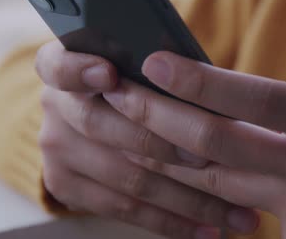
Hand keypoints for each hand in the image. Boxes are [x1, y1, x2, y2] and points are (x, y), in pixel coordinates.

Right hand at [34, 41, 258, 238]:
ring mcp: (57, 149)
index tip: (110, 75)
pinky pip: (124, 209)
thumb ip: (153, 71)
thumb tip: (201, 78)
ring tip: (232, 212)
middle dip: (161, 145)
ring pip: (125, 178)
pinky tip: (207, 229)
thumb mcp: (133, 65)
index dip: (80, 70)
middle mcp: (54, 106)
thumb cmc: (134, 83)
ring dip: (185, 199)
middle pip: (102, 127)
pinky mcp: (65, 186)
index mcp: (64, 65)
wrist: (95, 118)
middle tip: (208, 158)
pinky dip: (170, 222)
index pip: (58, 64)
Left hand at [103, 51, 285, 238]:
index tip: (155, 62)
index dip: (199, 81)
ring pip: (213, 181)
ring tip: (128, 131)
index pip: (255, 97)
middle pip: (217, 144)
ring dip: (165, 157)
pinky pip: (233, 216)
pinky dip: (202, 195)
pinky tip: (172, 177)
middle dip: (158, 118)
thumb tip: (214, 101)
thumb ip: (284, 111)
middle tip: (120, 95)